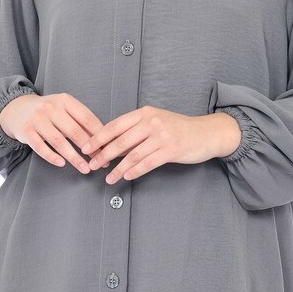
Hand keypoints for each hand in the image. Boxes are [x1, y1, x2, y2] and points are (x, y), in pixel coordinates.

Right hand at [0, 92, 105, 173]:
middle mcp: (51, 108)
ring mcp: (37, 119)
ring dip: (74, 158)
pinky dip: (52, 157)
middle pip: (74, 131)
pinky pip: (41, 147)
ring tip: (85, 168)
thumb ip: (80, 122)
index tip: (108, 148)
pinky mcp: (26, 132)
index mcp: (65, 100)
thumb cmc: (48, 112)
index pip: (86, 118)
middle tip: (100, 162)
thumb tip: (103, 141)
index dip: (99, 134)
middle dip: (90, 149)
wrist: (17, 109)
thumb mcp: (64, 109)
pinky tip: (62, 164)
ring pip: (59, 142)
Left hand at [80, 106, 241, 185]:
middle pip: (120, 141)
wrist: (206, 133)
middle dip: (103, 154)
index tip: (86, 147)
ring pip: (133, 155)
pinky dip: (135, 171)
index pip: (115, 125)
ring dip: (117, 168)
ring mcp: (162, 136)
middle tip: (91, 165)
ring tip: (108, 178)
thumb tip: (112, 144)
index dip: (98, 137)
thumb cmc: (178, 128)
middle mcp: (151, 122)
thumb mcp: (155, 121)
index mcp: (144, 113)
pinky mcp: (171, 150)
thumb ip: (135, 130)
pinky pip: (148, 163)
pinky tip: (126, 177)